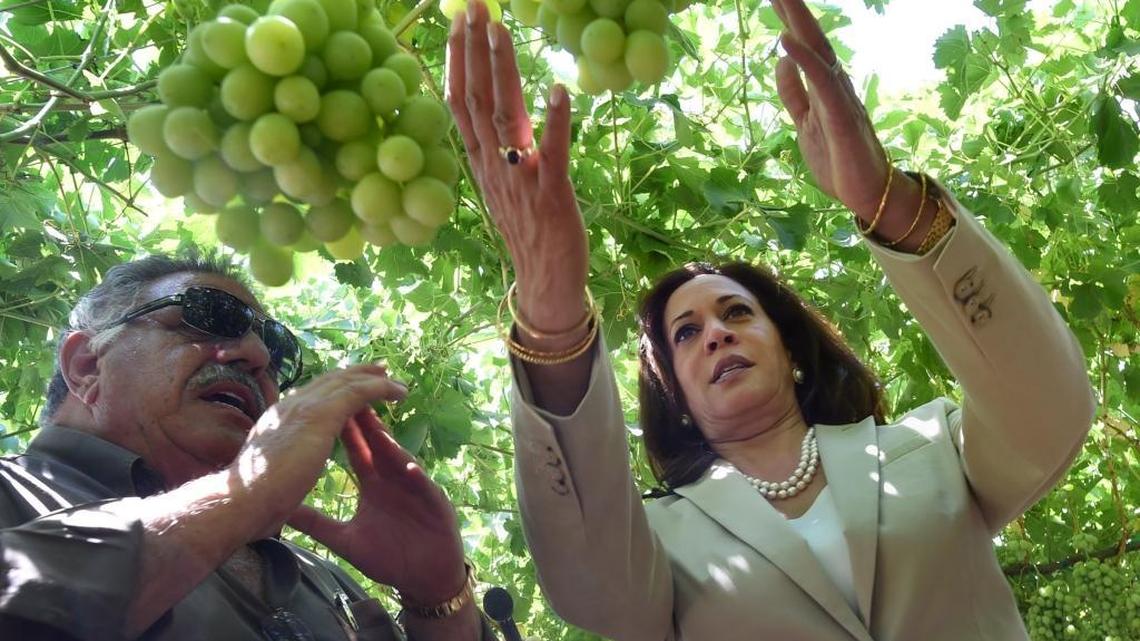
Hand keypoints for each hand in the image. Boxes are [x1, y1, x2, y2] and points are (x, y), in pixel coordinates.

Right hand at [225, 364, 407, 536]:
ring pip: (346, 382)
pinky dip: (380, 388)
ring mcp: (304, 407)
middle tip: (378, 371)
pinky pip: (359, 392)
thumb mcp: (267, 476)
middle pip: (329, 381)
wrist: (242, 500)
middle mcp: (290, 406)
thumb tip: (280, 476)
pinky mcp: (321, 413)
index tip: (349, 389)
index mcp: (277, 420)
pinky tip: (398, 393)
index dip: (332, 390)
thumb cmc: (251, 500)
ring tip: (394, 380)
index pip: (310, 396)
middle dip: (355, 375)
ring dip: (373, 379)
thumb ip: (277, 468)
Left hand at [287, 410, 466, 604]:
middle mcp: (394, 481)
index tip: (330, 408)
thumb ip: (317, 524)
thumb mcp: (346, 540)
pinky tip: (410, 469)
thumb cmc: (389, 557)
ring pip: (402, 462)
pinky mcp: (435, 505)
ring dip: (391, 445)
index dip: (346, 430)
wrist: (424, 578)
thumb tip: (283, 512)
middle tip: (354, 396)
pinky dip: (418, 478)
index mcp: (375, 485)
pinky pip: (425, 489)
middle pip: (379, 447)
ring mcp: (415, 490)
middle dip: (367, 423)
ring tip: (378, 427)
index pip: (358, 451)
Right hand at [447, 1, 587, 329]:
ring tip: (503, 31)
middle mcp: (495, 167)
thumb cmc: (531, 232)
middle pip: (476, 101)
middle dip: (475, 52)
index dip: (457, 61)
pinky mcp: (552, 196)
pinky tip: (559, 90)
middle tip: (475, 6)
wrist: (546, 283)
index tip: (459, 21)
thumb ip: (500, 147)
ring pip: (506, 120)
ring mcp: (521, 181)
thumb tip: (497, 107)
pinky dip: (555, 123)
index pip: (459, 103)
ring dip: (504, 74)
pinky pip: (553, 155)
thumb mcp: (505, 184)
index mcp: (482, 163)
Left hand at [770, 0, 892, 218]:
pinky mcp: (841, 116)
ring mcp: (839, 98)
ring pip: (818, 51)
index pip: (804, 45)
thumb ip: (794, 93)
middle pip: (812, 39)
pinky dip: (805, 60)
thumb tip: (782, 60)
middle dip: (793, 11)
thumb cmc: (839, 160)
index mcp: (824, 86)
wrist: (868, 194)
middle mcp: (835, 84)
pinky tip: (787, 41)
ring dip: (798, 22)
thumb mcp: (804, 123)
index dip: (788, 20)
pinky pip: (821, 82)